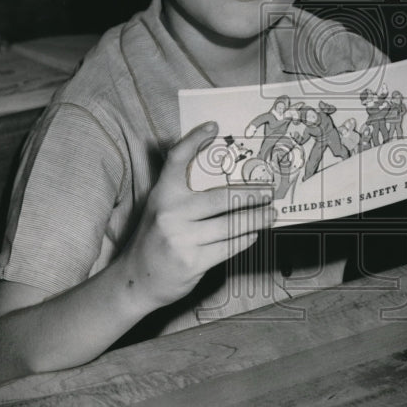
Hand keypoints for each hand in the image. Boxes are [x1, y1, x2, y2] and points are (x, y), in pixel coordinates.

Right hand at [116, 122, 274, 307]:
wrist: (136, 280)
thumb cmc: (155, 238)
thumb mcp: (160, 208)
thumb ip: (181, 191)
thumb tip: (221, 173)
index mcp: (161, 195)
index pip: (176, 159)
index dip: (194, 140)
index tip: (214, 127)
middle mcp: (169, 213)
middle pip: (221, 197)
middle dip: (251, 194)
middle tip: (270, 191)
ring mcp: (180, 239)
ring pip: (230, 225)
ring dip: (256, 218)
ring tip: (271, 213)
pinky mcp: (192, 261)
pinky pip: (228, 246)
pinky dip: (245, 238)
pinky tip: (254, 233)